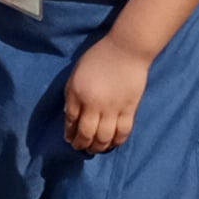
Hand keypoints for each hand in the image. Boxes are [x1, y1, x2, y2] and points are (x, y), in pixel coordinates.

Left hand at [63, 35, 150, 151]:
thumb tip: (71, 115)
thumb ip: (72, 94)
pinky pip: (123, 132)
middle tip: (80, 148)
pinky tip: (112, 143)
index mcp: (78, 93)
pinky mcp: (129, 109)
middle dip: (81, 144)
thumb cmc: (99, 57)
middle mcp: (94, 104)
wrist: (126, 49)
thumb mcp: (77, 73)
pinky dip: (117, 141)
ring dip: (98, 147)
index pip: (71, 120)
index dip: (69, 133)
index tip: (69, 139)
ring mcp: (113, 108)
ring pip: (104, 137)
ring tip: (95, 148)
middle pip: (86, 133)